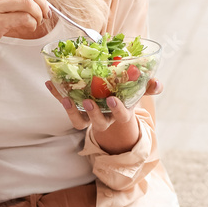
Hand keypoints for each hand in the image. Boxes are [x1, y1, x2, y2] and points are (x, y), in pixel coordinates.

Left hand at [45, 77, 162, 153]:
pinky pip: (66, 106)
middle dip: (94, 114)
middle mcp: (104, 119)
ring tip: (66, 99)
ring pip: (80, 122)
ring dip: (72, 111)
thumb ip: (149, 86)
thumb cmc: (125, 95)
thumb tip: (158, 83)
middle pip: (99, 123)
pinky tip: (50, 83)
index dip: (117, 110)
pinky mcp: (75, 111)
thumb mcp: (138, 90)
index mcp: (121, 114)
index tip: (113, 100)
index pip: (122, 116)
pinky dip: (57, 95)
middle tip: (88, 102)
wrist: (110, 104)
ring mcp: (88, 117)